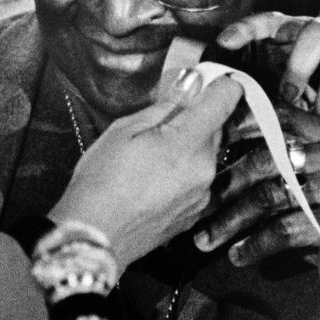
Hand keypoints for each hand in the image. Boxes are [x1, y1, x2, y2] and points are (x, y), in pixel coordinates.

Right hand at [49, 72, 242, 265]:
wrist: (94, 238)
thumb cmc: (101, 184)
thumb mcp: (123, 130)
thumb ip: (164, 107)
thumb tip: (189, 87)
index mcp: (188, 143)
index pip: (226, 98)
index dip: (217, 84)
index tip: (204, 82)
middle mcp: (204, 169)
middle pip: (217, 127)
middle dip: (194, 119)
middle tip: (158, 123)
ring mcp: (202, 195)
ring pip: (206, 155)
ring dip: (187, 147)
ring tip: (149, 157)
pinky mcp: (194, 213)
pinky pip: (197, 180)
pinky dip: (182, 173)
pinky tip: (152, 179)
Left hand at [192, 108, 319, 312]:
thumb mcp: (302, 182)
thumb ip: (271, 159)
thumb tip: (209, 150)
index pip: (273, 117)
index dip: (234, 126)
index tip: (199, 144)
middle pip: (264, 160)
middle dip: (224, 186)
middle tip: (195, 206)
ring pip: (268, 197)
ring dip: (230, 221)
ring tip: (205, 239)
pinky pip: (282, 229)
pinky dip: (254, 245)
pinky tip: (237, 255)